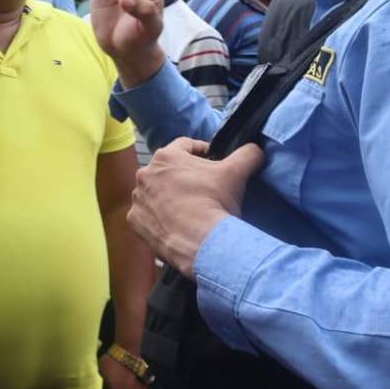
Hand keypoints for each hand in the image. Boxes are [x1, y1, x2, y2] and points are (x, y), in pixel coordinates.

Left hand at [127, 138, 264, 276]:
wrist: (201, 243)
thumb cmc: (216, 202)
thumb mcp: (236, 172)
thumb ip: (247, 153)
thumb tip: (255, 149)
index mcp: (166, 156)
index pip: (186, 146)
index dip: (202, 152)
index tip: (213, 161)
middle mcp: (145, 174)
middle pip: (168, 170)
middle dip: (184, 176)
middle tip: (202, 190)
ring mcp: (138, 198)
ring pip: (155, 193)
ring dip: (168, 197)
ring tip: (188, 210)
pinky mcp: (134, 221)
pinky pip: (146, 216)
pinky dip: (158, 219)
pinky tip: (174, 225)